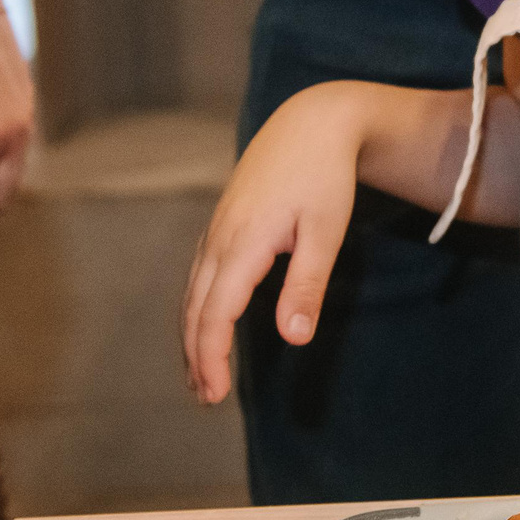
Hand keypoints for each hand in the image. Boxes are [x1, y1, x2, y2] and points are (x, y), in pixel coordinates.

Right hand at [181, 83, 371, 403]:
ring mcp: (217, 228)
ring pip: (193, 292)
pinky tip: (208, 324)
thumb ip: (307, 286)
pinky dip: (198, 308)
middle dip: (196, 356)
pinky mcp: (223, 222)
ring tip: (201, 375)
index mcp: (243, 242)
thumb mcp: (326, 231)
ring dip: (193, 335)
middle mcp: (220, 238)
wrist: (313, 121)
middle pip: (196, 308)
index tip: (214, 395)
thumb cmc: (325, 175)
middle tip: (205, 399)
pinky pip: (200, 275)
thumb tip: (293, 339)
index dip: (211, 357)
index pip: (215, 313)